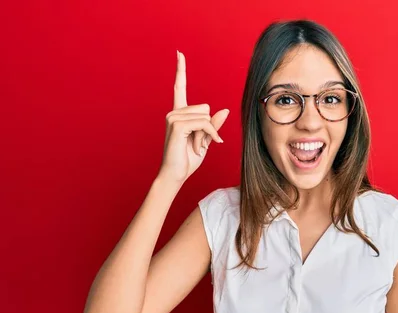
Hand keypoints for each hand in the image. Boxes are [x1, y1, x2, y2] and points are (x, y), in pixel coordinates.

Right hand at [158, 50, 229, 183]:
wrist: (175, 175)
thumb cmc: (188, 159)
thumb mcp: (205, 139)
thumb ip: (213, 125)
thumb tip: (224, 109)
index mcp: (179, 113)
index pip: (180, 87)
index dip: (181, 70)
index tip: (179, 53)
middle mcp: (174, 112)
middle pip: (206, 108)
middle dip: (208, 127)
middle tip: (197, 143)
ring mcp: (173, 117)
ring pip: (206, 116)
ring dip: (207, 134)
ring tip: (194, 146)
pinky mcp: (177, 125)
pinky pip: (204, 124)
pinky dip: (208, 135)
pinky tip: (200, 147)